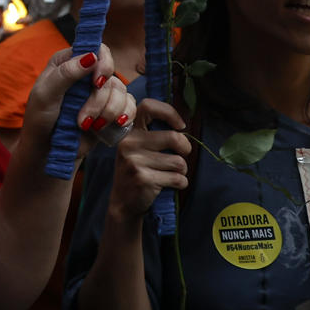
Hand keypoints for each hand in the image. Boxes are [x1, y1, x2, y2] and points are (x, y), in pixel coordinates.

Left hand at [23, 46, 135, 153]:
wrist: (48, 148)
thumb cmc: (41, 118)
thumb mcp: (45, 94)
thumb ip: (66, 73)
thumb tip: (91, 56)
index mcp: (69, 62)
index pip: (96, 49)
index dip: (103, 63)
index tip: (96, 82)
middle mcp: (87, 74)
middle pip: (110, 74)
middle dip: (99, 100)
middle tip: (83, 120)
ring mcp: (100, 92)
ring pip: (122, 91)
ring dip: (108, 112)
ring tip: (90, 127)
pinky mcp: (111, 110)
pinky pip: (130, 106)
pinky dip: (123, 117)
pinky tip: (109, 126)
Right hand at [108, 98, 191, 222]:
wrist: (123, 202)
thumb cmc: (138, 171)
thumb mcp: (137, 149)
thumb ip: (153, 134)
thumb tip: (183, 126)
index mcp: (129, 132)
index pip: (148, 107)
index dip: (169, 112)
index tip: (180, 125)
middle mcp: (129, 143)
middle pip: (174, 137)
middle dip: (185, 148)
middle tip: (182, 154)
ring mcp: (134, 161)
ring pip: (178, 161)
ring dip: (181, 170)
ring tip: (170, 174)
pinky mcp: (143, 178)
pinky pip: (178, 178)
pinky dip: (180, 183)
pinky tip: (169, 185)